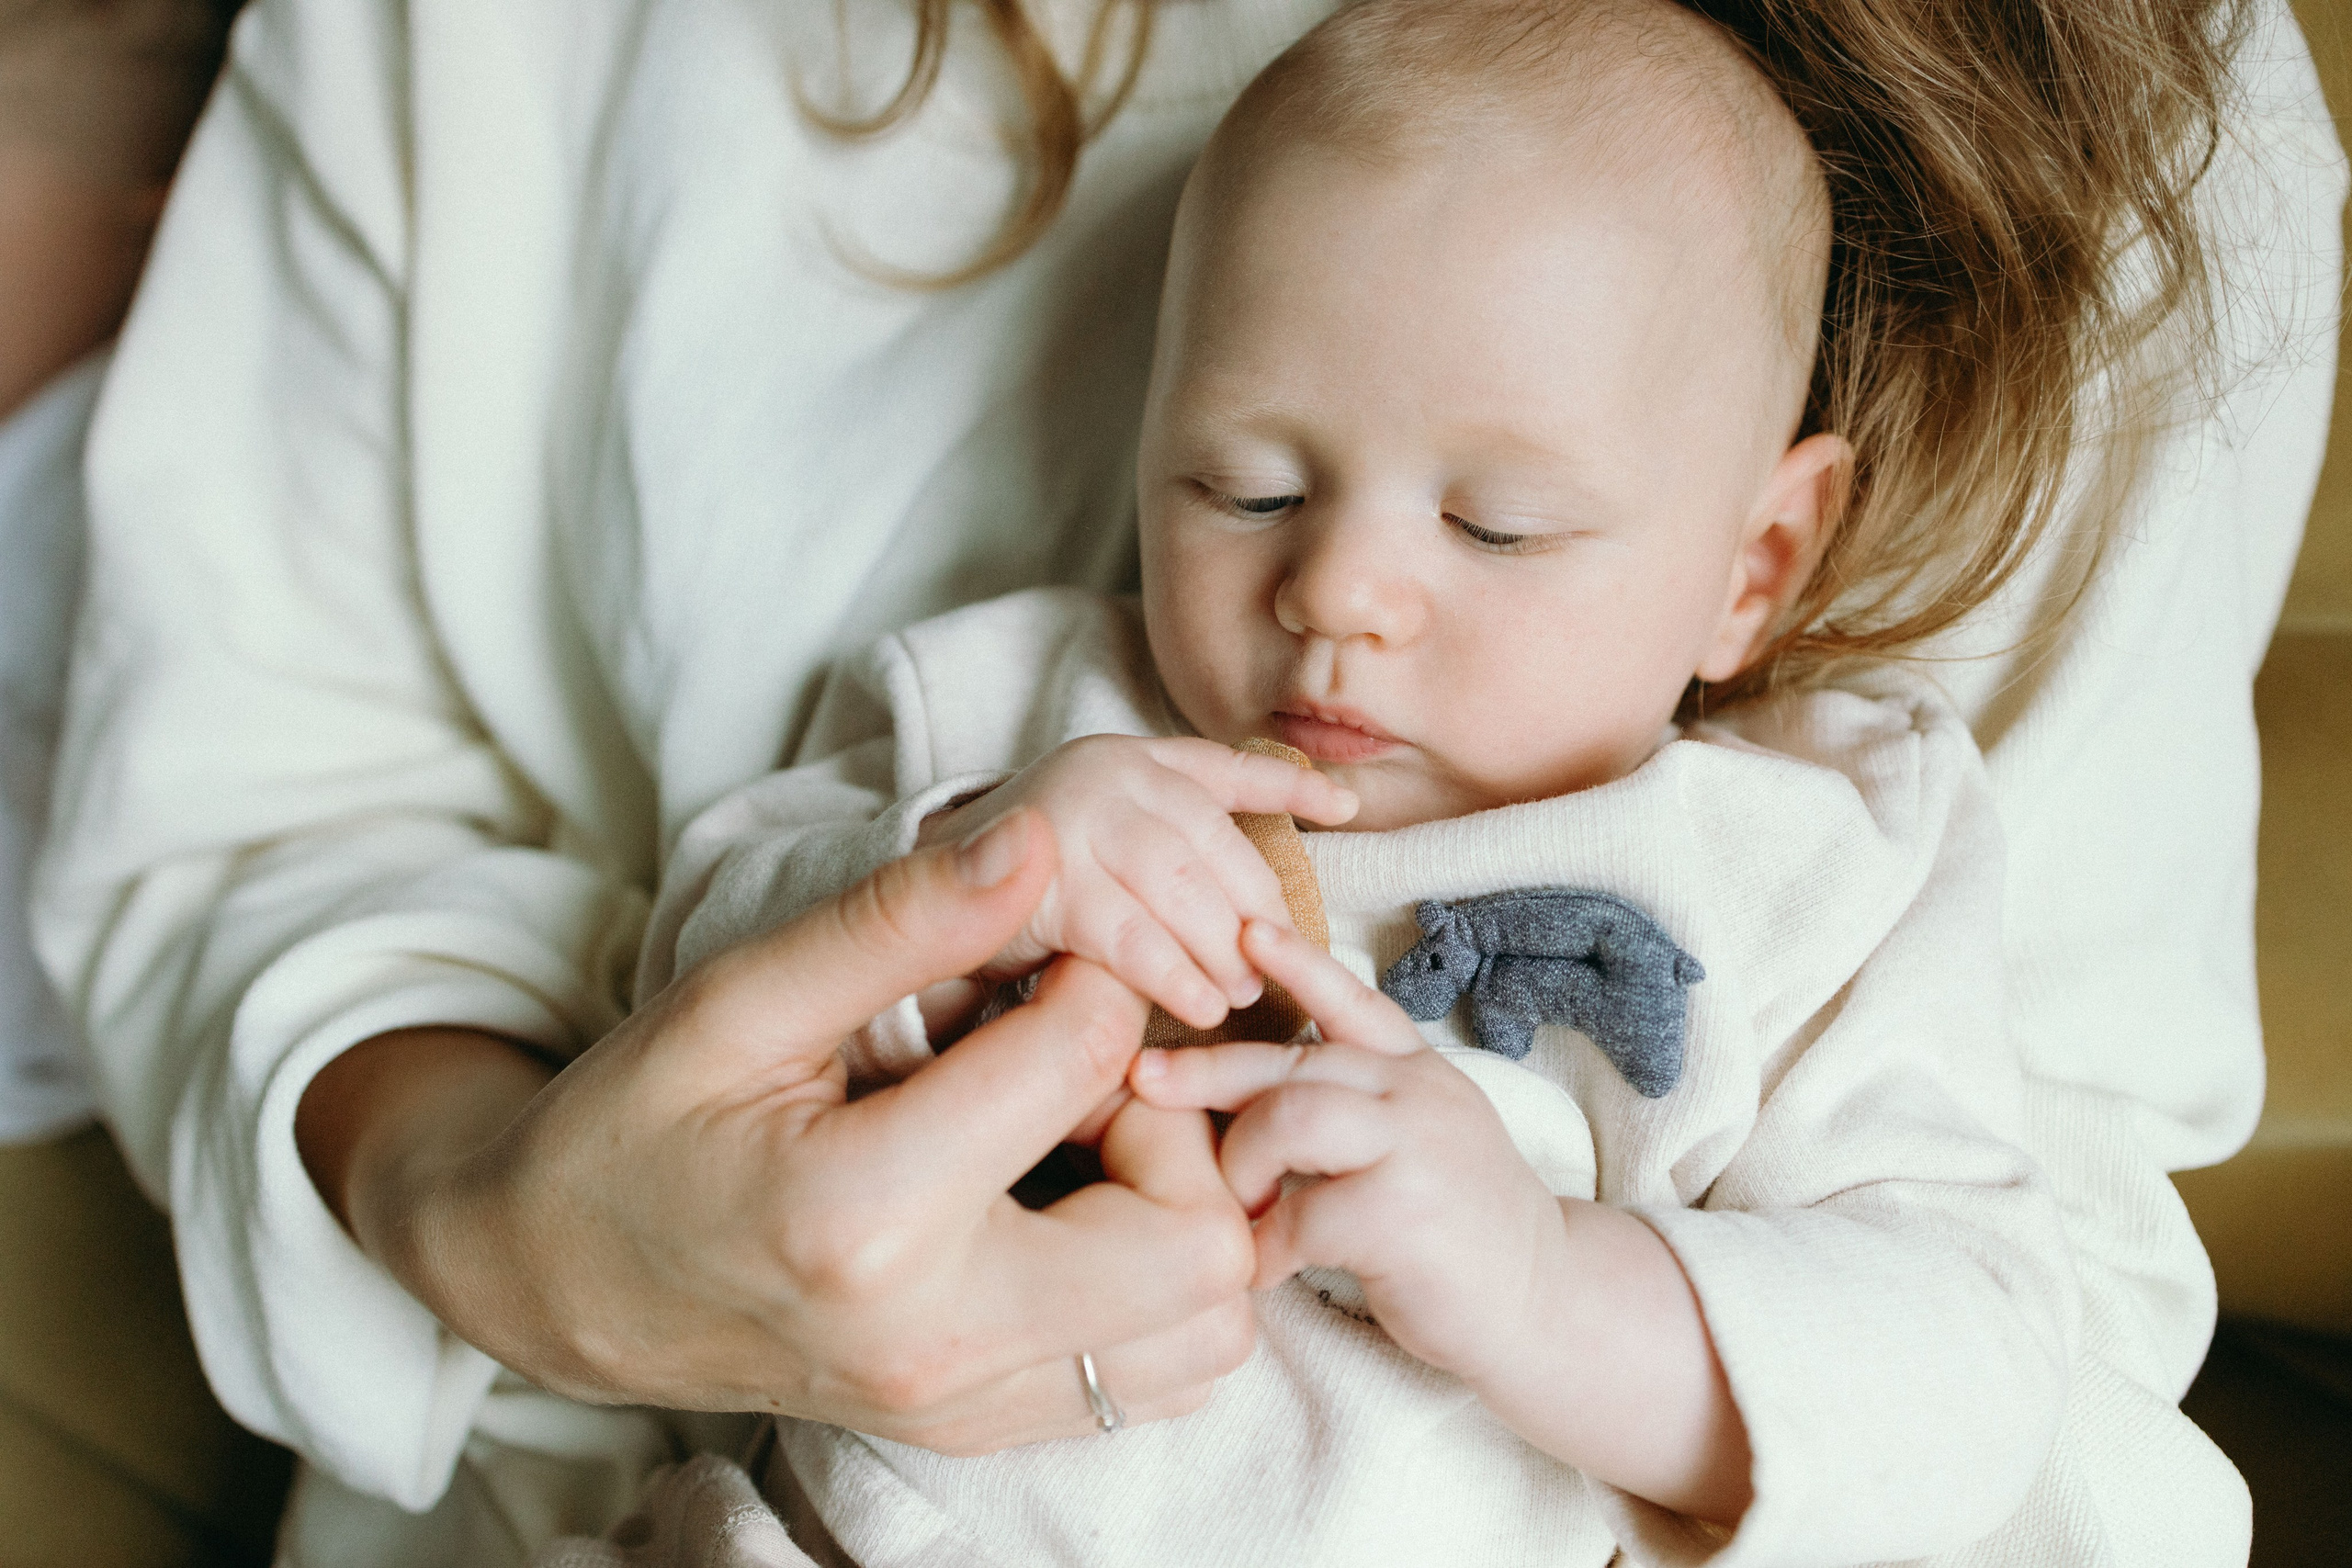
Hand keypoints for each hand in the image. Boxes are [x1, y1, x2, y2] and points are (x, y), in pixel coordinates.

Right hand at [298, 811, 1256, 1451]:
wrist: (558, 1282)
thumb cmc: (639, 1124)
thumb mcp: (741, 998)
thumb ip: (896, 921)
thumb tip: (1036, 839)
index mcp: (866, 1215)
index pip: (1089, 1059)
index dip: (1088, 976)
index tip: (1035, 965)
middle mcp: (938, 1339)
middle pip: (1202, 1240)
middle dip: (1181, 1127)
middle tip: (1086, 1072)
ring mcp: (967, 1406)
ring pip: (1208, 1327)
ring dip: (1189, 1213)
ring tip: (1085, 1144)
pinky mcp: (984, 1431)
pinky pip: (1161, 1377)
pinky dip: (1161, 1285)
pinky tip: (1080, 1208)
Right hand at [917, 736, 1355, 1029]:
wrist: (907, 908)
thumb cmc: (1024, 888)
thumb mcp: (1105, 844)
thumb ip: (1176, 844)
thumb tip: (1290, 861)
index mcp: (1126, 757)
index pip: (1224, 768)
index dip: (1289, 783)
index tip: (1346, 806)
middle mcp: (1103, 773)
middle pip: (1213, 843)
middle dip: (1253, 910)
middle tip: (1278, 967)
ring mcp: (1074, 818)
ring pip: (1180, 888)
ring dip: (1219, 949)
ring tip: (1240, 996)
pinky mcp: (1046, 879)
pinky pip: (1134, 935)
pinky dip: (1174, 976)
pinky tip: (1199, 1007)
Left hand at [1127, 920, 1565, 1381]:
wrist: (1544, 1303)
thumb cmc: (1455, 1228)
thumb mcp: (1417, 1142)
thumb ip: (1352, 1108)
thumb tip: (1248, 1099)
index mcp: (1417, 1071)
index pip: (1352, 1000)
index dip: (1297, 961)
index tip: (1244, 930)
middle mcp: (1418, 1093)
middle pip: (1290, 1061)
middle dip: (1207, 1072)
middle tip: (1144, 1080)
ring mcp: (1417, 1148)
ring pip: (1289, 1119)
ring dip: (1239, 1167)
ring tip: (1232, 1212)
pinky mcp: (1405, 1215)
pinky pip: (1301, 1216)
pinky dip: (1265, 1249)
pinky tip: (1262, 1271)